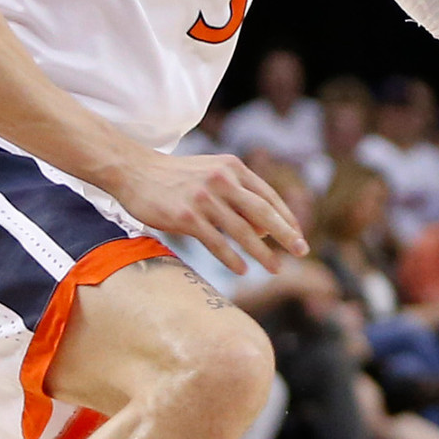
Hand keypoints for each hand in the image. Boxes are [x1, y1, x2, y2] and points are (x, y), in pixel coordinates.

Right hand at [112, 150, 304, 275]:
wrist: (135, 171)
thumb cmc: (177, 177)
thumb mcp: (212, 173)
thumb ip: (239, 194)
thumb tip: (266, 228)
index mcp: (232, 168)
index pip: (268, 196)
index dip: (287, 217)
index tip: (299, 235)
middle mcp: (222, 181)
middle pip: (263, 212)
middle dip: (286, 234)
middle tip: (303, 252)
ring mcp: (204, 199)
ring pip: (242, 230)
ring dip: (262, 252)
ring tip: (276, 268)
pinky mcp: (186, 216)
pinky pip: (216, 242)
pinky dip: (232, 257)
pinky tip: (243, 270)